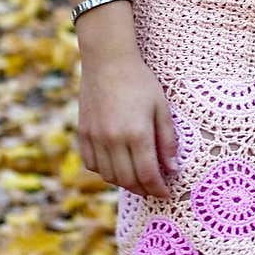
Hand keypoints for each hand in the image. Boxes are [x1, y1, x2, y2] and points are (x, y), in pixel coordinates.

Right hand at [77, 50, 179, 197]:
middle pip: (128, 180)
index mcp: (136, 133)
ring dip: (124, 182)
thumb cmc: (140, 81)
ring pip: (109, 176)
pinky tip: (116, 165)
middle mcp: (113, 140)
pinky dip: (105, 171)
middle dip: (143, 189)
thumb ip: (167, 139)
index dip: (158, 189)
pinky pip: (92, 164)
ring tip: (137, 178)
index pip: (148, 174)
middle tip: (154, 189)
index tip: (166, 194)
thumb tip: (172, 169)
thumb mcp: (161, 107)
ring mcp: (95, 138)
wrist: (108, 61)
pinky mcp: (83, 134)